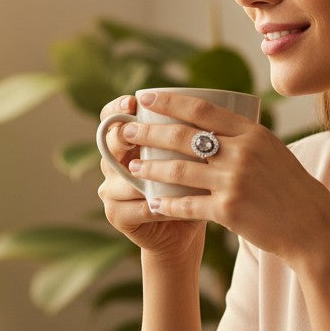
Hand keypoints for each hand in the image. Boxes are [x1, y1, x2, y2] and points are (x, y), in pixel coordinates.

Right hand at [97, 95, 206, 264]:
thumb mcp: (192, 156)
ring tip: (172, 172)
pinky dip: (158, 206)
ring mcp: (111, 191)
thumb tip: (219, 100)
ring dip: (148, 176)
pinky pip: (136, 208)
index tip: (133, 102)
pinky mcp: (117, 216)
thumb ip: (194, 134)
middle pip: (109, 144)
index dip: (117, 108)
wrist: (185, 229)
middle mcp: (113, 164)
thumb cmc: (192, 185)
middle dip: (123, 136)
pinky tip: (174, 204)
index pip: (111, 117)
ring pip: (124, 178)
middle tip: (137, 132)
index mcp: (127, 143)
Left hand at [119, 90, 329, 265]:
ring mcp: (234, 181)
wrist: (312, 227)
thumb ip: (244, 139)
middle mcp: (241, 152)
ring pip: (178, 169)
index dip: (169, 102)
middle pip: (183, 136)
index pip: (202, 109)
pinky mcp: (228, 210)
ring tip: (133, 167)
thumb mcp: (273, 152)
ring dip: (150, 167)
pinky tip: (152, 203)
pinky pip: (187, 204)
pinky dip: (166, 204)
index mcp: (252, 133)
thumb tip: (211, 128)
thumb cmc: (292, 190)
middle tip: (126, 131)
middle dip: (149, 132)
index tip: (145, 98)